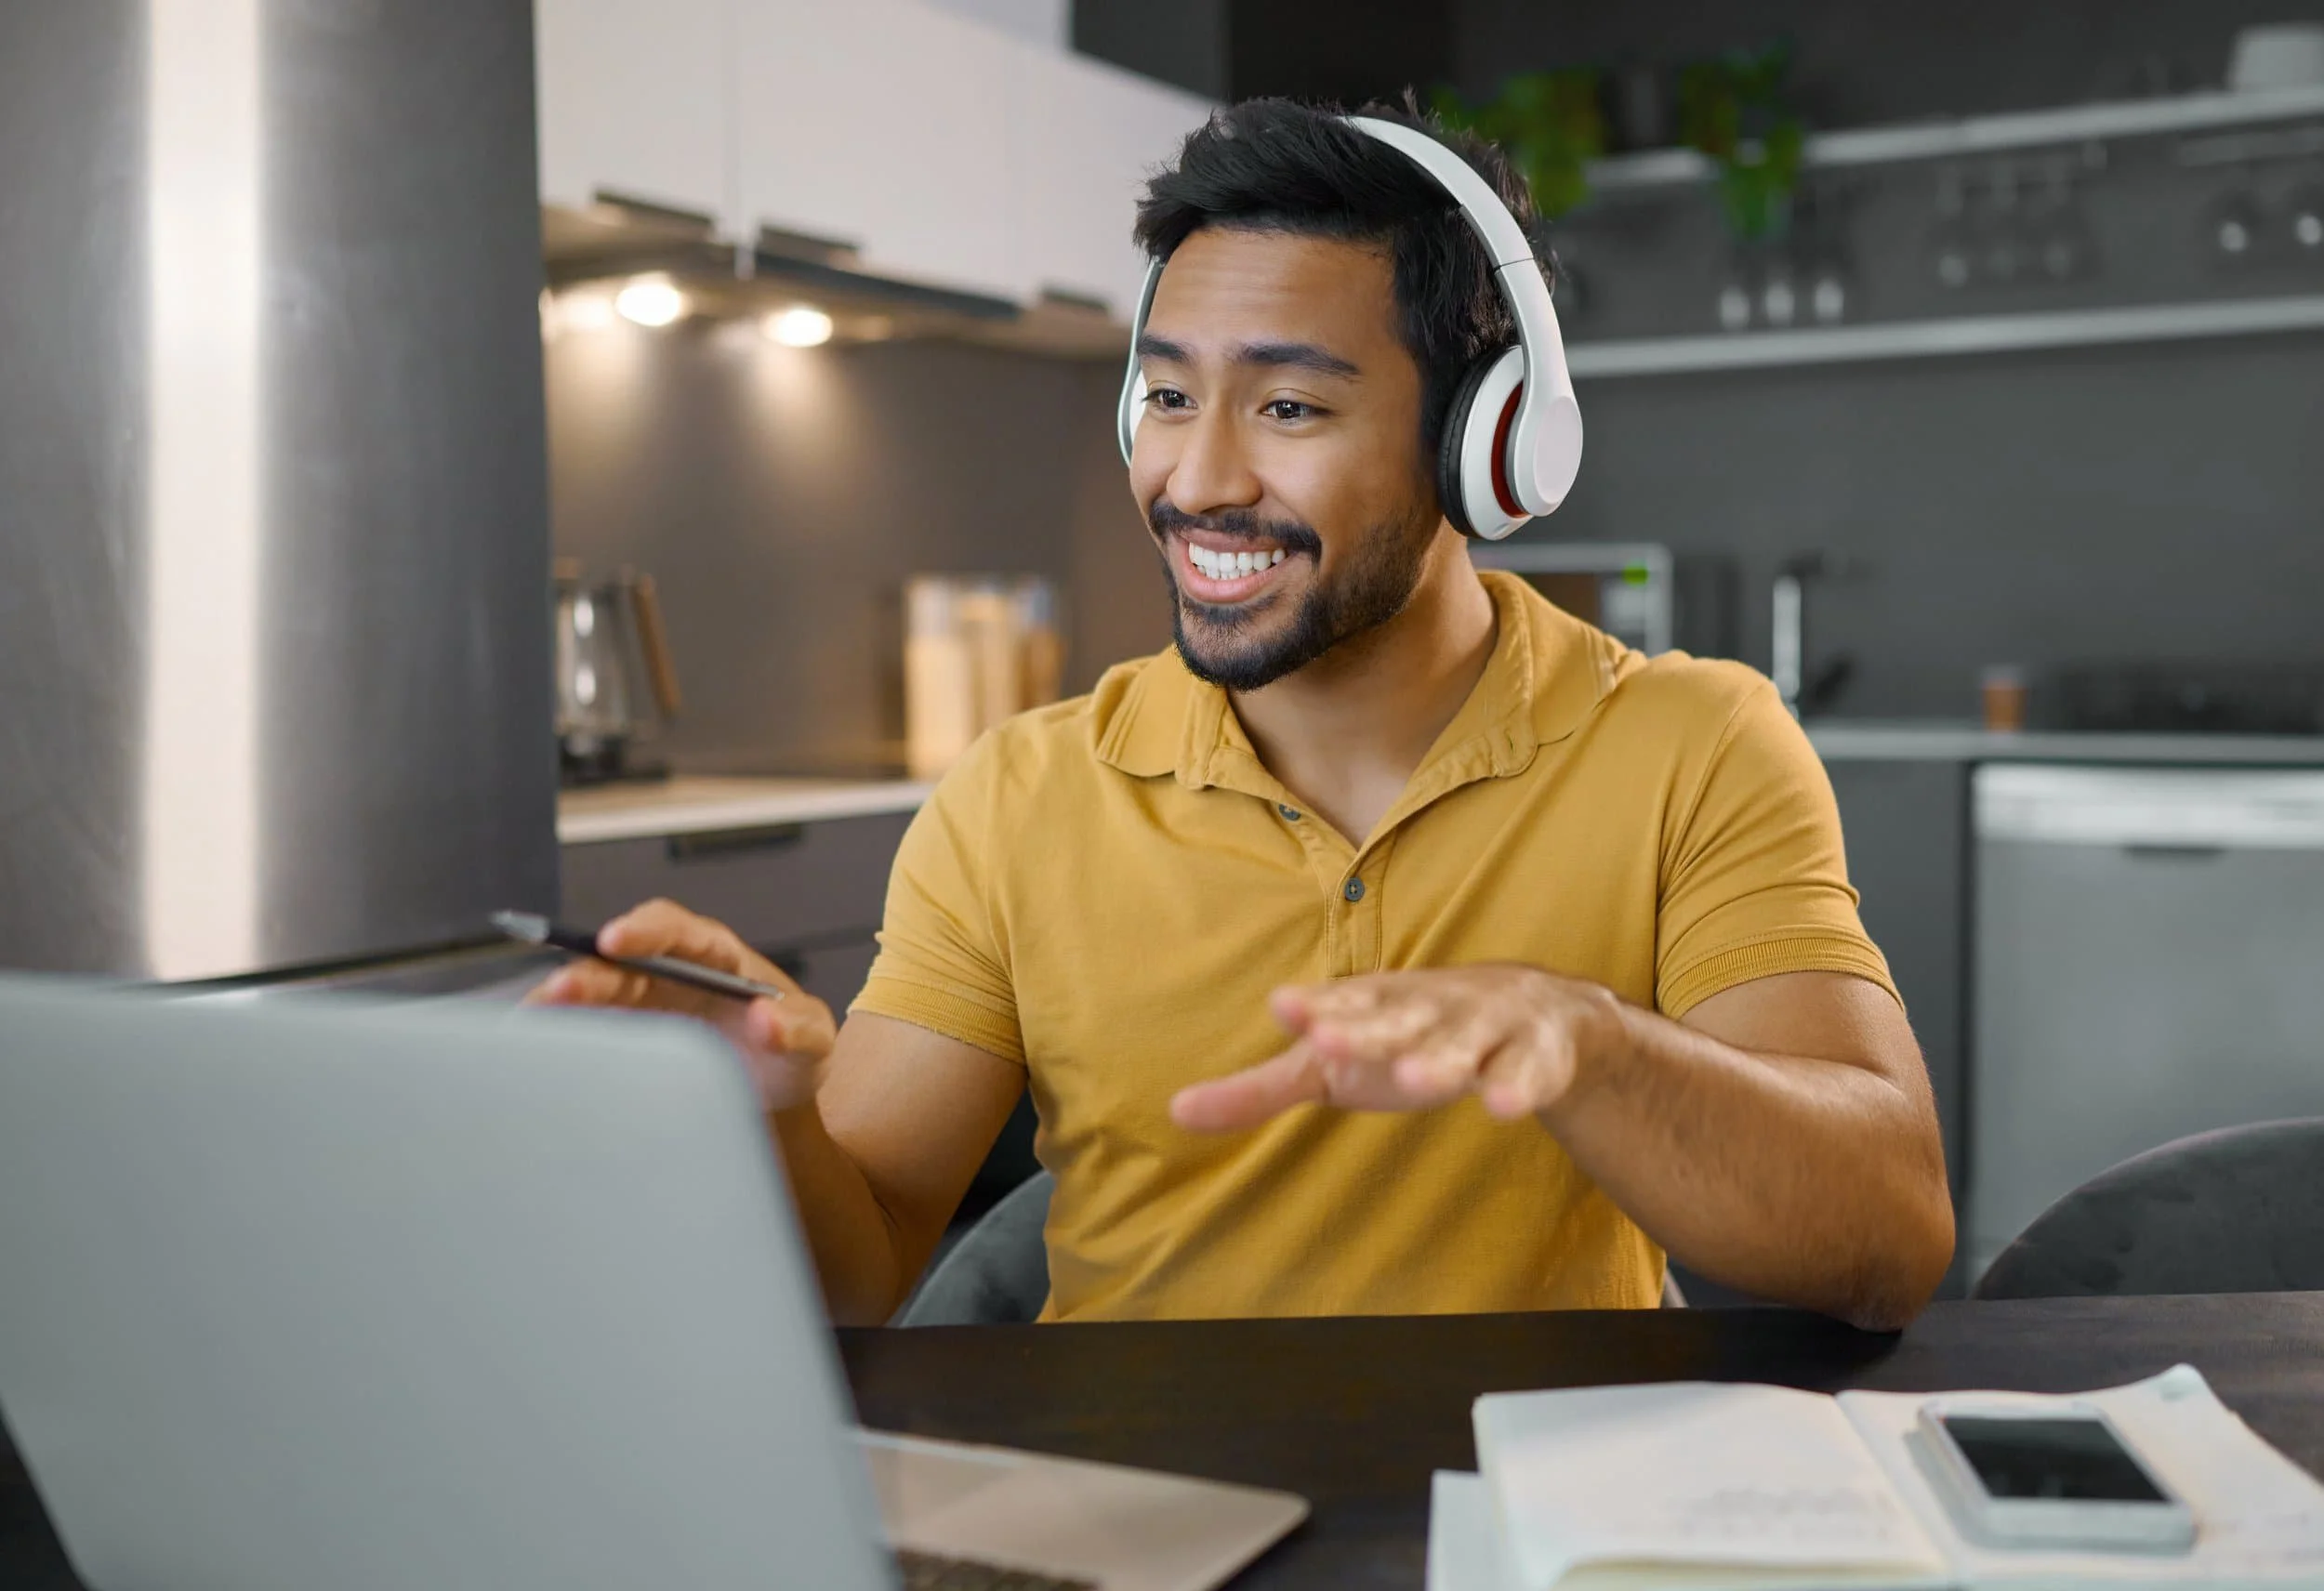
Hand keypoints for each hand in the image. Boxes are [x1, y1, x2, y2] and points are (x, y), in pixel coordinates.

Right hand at [522, 898, 834, 1110]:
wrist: (775, 1098)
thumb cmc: (793, 1055)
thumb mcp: (815, 1041)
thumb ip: (800, 1029)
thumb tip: (765, 1019)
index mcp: (717, 956)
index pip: (675, 930)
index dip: (642, 930)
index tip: (615, 942)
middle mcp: (671, 973)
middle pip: (621, 963)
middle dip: (588, 973)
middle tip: (558, 992)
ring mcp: (643, 1007)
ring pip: (594, 995)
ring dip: (562, 1005)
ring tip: (532, 1024)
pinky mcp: (626, 1040)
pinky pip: (588, 1032)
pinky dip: (562, 1039)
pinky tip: (538, 1054)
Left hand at [1168, 964, 1625, 1132]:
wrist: (1530, 1008)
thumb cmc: (1406, 1036)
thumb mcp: (1333, 1064)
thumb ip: (1262, 1090)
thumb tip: (1175, 1112)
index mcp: (1372, 1006)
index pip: (1339, 1008)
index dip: (1315, 1011)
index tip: (1285, 1010)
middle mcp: (1425, 1009)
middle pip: (1394, 1021)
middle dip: (1363, 1032)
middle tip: (1325, 1041)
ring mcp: (1483, 1028)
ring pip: (1462, 1045)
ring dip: (1441, 1059)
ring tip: (1417, 1078)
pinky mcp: (1533, 1055)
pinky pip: (1528, 1072)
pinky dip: (1520, 1085)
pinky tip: (1505, 1106)